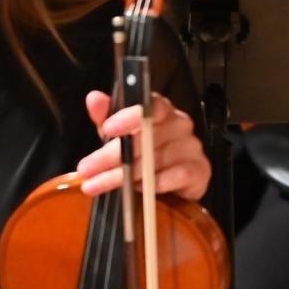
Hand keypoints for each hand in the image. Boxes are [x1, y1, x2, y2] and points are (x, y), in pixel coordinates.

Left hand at [76, 91, 210, 200]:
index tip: (107, 129)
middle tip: (87, 168)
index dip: (130, 116)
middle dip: (114, 154)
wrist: (173, 184)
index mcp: (162, 111)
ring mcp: (192, 147)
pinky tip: (139, 190)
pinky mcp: (200, 170)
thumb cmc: (143, 153)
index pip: (151, 105)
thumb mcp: (118, 135)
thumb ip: (106, 116)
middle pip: (149, 136)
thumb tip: (94, 98)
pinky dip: (158, 183)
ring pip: (158, 158)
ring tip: (100, 184)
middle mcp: (180, 124)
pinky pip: (180, 174)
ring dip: (127, 174)